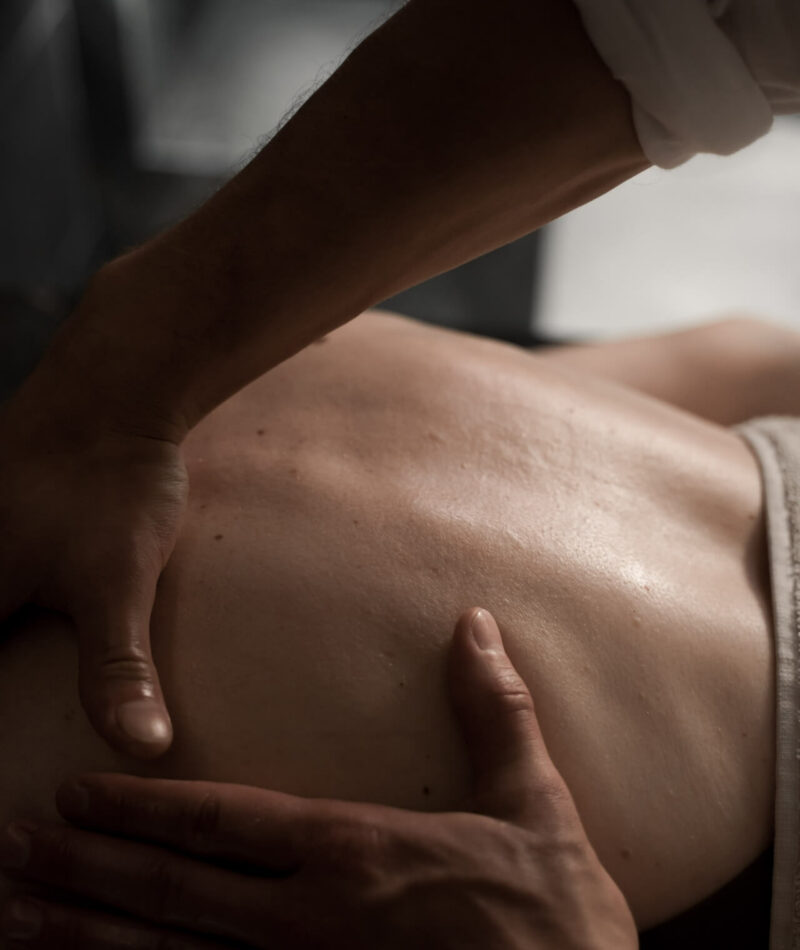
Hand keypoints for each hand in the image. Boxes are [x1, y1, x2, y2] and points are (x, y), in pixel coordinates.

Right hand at [0, 387, 186, 757]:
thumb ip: (119, 669)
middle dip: (9, 686)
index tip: (13, 779)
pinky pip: (0, 577)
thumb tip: (145, 751)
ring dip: (11, 645)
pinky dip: (11, 610)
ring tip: (32, 666)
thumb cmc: (111, 482)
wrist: (117, 387)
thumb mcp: (117, 584)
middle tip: (26, 744)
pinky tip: (29, 613)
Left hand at [0, 608, 638, 948]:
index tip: (79, 792)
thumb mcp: (534, 801)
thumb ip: (492, 710)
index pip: (226, 821)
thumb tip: (475, 624)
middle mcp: (311, 922)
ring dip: (88, 940)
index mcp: (356, 854)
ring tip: (17, 921)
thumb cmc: (556, 915)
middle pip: (175, 891)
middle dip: (88, 867)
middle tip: (12, 850)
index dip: (146, 806)